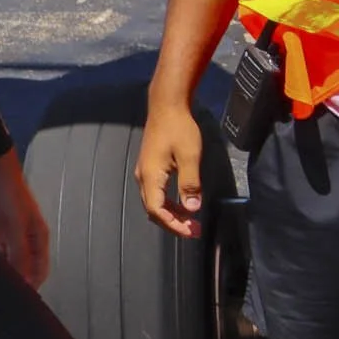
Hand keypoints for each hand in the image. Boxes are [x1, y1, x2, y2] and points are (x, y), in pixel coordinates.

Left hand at [0, 153, 50, 287]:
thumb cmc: (7, 196)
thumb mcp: (15, 226)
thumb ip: (19, 254)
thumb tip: (25, 283)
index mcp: (36, 237)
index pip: (38, 269)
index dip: (31, 284)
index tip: (17, 301)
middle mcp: (23, 237)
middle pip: (20, 264)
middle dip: (12, 277)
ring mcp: (5, 231)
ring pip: (3, 256)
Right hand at [136, 99, 206, 237]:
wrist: (166, 106)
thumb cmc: (179, 129)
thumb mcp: (189, 157)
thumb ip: (190, 184)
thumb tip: (192, 209)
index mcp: (151, 176)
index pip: (156, 210)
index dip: (173, 224)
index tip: (192, 232)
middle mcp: (143, 176)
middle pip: (153, 209)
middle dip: (173, 223)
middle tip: (195, 230)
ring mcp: (145, 171)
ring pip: (154, 201)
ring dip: (172, 214)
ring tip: (192, 220)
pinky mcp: (150, 166)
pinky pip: (156, 192)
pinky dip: (169, 203)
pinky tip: (183, 202)